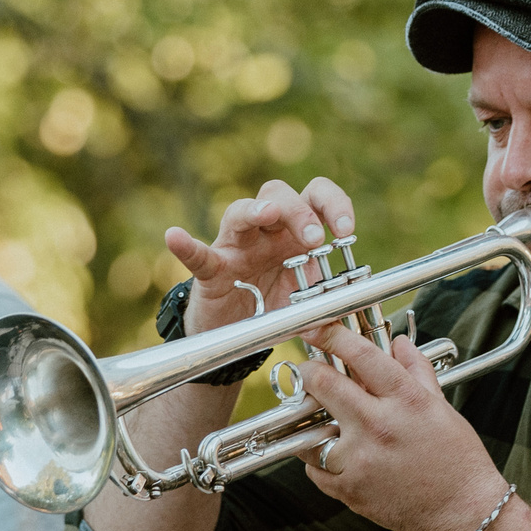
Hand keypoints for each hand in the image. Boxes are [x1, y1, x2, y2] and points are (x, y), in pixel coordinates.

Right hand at [166, 177, 358, 334]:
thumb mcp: (307, 305)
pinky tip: (175, 237)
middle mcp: (264, 231)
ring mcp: (234, 246)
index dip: (334, 204)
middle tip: (313, 237)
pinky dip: (186, 246)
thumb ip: (330, 306)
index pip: (315, 196)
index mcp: (294, 233)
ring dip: (257, 211)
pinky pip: (197, 254)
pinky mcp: (210, 270)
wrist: (236, 336)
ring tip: (269, 215)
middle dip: (299, 210)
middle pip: (278, 194)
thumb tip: (355, 317)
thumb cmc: (272, 307)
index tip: (346, 230)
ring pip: (240, 211)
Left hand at [295, 324, 508, 530]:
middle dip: (310, 372)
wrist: (464, 513)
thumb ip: (416, 371)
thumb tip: (399, 343)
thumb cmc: (457, 460)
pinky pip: (315, 469)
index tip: (315, 329)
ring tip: (327, 422)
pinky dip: (321, 460)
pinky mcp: (349, 490)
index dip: (331, 336)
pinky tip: (339, 456)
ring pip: (310, 430)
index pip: (360, 355)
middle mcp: (379, 426)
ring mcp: (360, 460)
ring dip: (312, 422)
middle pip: (324, 385)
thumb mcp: (441, 406)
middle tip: (308, 371)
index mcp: (406, 400)